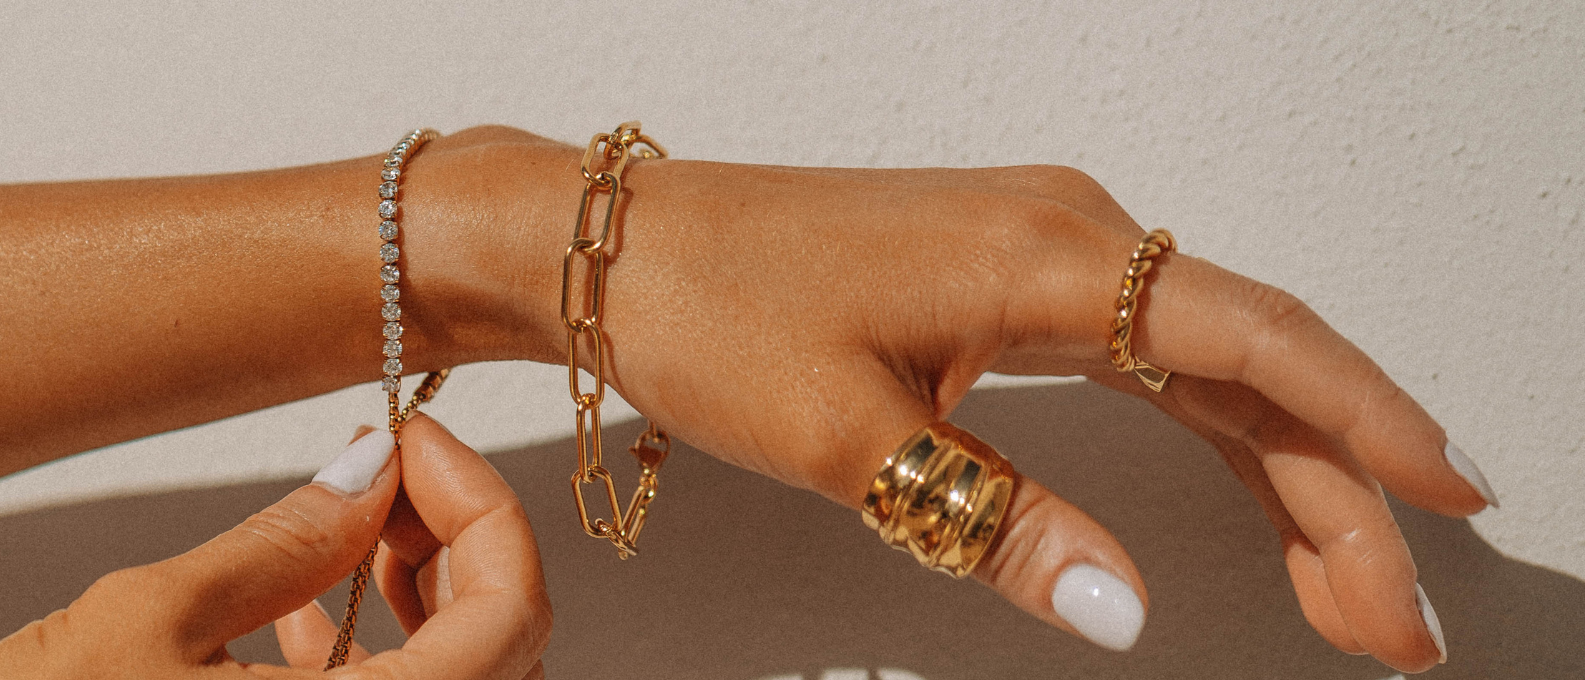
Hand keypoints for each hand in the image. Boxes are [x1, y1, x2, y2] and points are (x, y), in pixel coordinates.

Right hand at [0, 415, 547, 678]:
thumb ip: (278, 544)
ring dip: (418, 598)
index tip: (415, 440)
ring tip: (345, 530)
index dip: (480, 504)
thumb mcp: (143, 626)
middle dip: (453, 542)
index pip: (514, 611)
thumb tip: (366, 471)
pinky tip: (301, 612)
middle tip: (385, 475)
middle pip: (499, 646)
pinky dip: (373, 662)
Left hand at [410, 128, 1486, 672]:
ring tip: (1348, 588)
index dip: (1368, 425)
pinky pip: (1151, 346)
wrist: (618, 248)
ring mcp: (1043, 245)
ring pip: (1212, 360)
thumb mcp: (852, 442)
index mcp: (1046, 256)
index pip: (1254, 343)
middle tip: (1396, 627)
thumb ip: (999, 524)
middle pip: (1254, 365)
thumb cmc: (712, 313)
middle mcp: (1068, 233)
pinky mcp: (1009, 272)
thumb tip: (1123, 611)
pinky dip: (1213, 421)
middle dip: (1338, 497)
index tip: (1450, 502)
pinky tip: (1252, 485)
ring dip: (1287, 470)